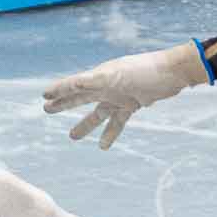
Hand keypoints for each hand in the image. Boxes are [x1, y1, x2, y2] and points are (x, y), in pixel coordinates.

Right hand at [41, 42, 209, 148]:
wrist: (173, 74)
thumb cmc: (145, 70)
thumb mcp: (118, 75)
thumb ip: (95, 80)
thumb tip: (75, 83)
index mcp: (101, 76)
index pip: (75, 84)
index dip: (59, 90)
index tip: (44, 96)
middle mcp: (107, 85)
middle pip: (80, 97)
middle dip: (64, 103)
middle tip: (46, 109)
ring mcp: (119, 96)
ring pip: (97, 113)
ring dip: (85, 125)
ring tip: (72, 137)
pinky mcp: (132, 104)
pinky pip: (117, 122)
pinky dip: (110, 133)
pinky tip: (103, 147)